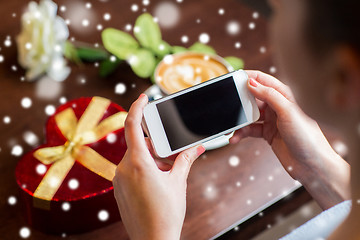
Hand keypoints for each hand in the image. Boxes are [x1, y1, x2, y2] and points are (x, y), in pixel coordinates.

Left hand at [113, 94, 204, 239]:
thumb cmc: (166, 213)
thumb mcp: (178, 182)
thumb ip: (185, 160)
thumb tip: (196, 147)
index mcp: (137, 163)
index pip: (132, 125)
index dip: (137, 107)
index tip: (143, 97)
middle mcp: (123, 169)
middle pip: (138, 144)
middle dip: (155, 144)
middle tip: (170, 152)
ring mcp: (119, 180)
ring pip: (134, 157)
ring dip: (150, 158)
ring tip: (166, 172)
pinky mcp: (119, 189)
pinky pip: (130, 169)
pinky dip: (143, 168)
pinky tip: (156, 181)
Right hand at [230, 70, 349, 208]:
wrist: (312, 165)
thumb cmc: (307, 138)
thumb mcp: (287, 112)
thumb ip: (269, 95)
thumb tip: (251, 83)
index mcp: (284, 96)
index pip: (263, 80)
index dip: (248, 77)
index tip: (233, 78)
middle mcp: (277, 106)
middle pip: (253, 98)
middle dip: (239, 102)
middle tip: (227, 107)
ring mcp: (272, 120)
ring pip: (249, 115)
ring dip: (238, 121)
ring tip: (229, 127)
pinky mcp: (268, 134)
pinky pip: (250, 130)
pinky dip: (241, 133)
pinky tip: (235, 137)